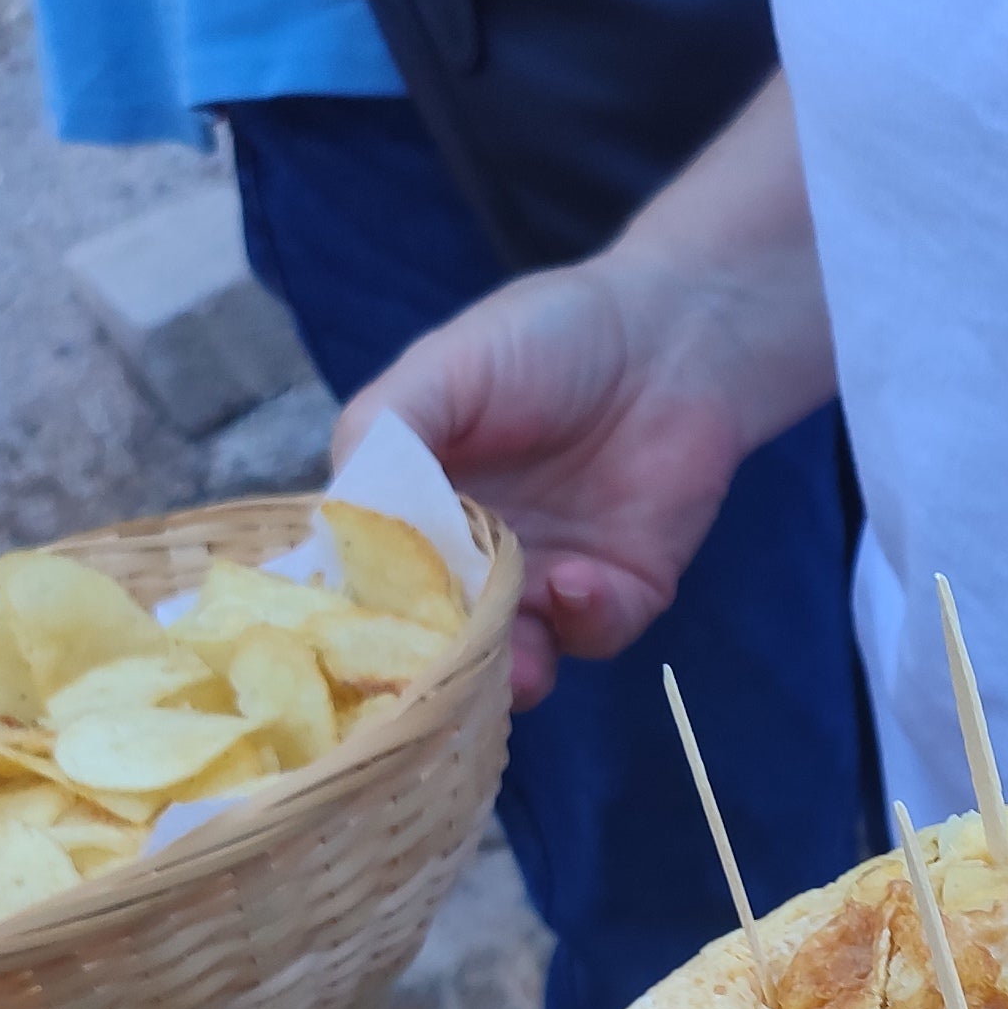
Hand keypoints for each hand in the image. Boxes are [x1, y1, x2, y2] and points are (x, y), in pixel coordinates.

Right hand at [332, 259, 770, 708]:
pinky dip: (582, 620)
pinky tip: (577, 581)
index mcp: (418, 512)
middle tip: (431, 675)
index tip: (349, 641)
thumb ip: (382, 433)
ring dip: (508, 667)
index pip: (374, 585)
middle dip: (435, 665)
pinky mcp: (620, 593)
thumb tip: (335, 512)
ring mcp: (547, 583)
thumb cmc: (545, 337)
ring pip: (515, 660)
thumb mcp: (442, 370)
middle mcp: (476, 562)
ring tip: (511, 658)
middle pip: (440, 641)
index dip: (361, 618)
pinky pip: (594, 634)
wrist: (672, 333)